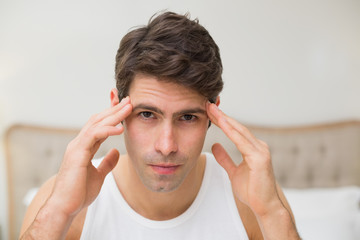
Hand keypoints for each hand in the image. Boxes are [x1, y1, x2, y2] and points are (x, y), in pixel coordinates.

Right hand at [48, 96, 131, 216]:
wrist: (65, 207)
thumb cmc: (79, 193)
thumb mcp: (99, 175)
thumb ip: (107, 162)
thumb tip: (116, 152)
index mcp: (84, 147)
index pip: (99, 125)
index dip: (112, 114)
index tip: (124, 106)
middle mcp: (79, 143)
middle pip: (98, 120)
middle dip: (114, 109)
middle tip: (129, 99)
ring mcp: (76, 147)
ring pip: (96, 124)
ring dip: (113, 114)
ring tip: (128, 107)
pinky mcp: (76, 154)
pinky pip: (93, 136)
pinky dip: (107, 130)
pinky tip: (120, 128)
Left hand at [206, 102, 280, 216]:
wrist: (264, 207)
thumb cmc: (252, 190)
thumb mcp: (233, 171)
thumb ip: (225, 158)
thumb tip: (215, 145)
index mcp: (253, 148)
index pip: (235, 131)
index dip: (222, 120)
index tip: (210, 111)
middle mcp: (259, 146)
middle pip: (237, 127)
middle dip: (222, 115)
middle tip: (208, 104)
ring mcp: (261, 151)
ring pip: (239, 131)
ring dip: (225, 119)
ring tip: (212, 109)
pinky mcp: (260, 159)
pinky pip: (242, 142)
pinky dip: (231, 131)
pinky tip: (222, 122)